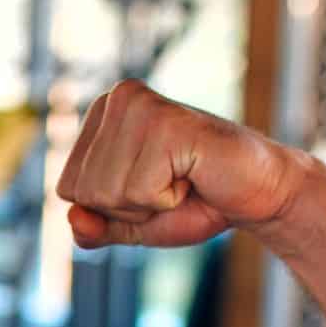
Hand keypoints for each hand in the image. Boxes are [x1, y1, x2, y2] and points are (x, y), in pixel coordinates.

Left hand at [55, 79, 311, 249]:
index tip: (151, 187)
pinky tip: (193, 175)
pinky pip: (138, 191)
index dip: (110, 209)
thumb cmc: (195, 201)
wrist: (257, 194)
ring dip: (150, 204)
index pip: (68, 190)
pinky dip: (168, 199)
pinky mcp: (166, 122)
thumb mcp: (131, 222)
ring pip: (107, 194)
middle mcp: (116, 98)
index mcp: (100, 113)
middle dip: (128, 207)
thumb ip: (94, 227)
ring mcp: (139, 105)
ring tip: (182, 178)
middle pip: (84, 192)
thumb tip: (74, 218)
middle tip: (171, 185)